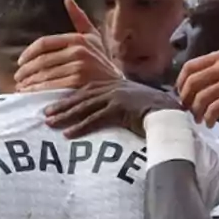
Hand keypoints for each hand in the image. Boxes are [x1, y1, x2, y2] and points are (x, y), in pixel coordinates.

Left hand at [15, 0, 122, 91]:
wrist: (116, 86)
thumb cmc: (101, 61)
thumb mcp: (93, 37)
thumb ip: (79, 18)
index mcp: (78, 39)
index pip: (44, 43)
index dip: (29, 53)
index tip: (20, 62)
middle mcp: (78, 51)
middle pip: (42, 60)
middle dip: (26, 70)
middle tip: (18, 77)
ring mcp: (79, 68)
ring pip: (45, 74)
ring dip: (30, 82)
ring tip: (21, 87)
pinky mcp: (78, 84)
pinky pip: (52, 86)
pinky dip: (38, 91)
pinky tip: (31, 94)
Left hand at [45, 80, 182, 138]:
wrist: (173, 113)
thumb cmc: (156, 111)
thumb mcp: (134, 103)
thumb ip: (120, 104)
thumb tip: (108, 113)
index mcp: (116, 84)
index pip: (87, 89)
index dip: (69, 97)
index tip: (54, 104)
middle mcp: (115, 87)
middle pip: (81, 96)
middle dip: (62, 105)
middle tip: (45, 113)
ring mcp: (117, 96)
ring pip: (85, 106)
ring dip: (66, 115)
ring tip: (50, 123)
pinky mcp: (121, 108)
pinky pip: (96, 118)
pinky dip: (80, 127)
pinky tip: (68, 134)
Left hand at [177, 50, 218, 125]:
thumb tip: (197, 82)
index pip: (190, 67)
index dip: (181, 82)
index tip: (181, 94)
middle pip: (192, 82)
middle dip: (186, 99)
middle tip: (187, 109)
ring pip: (202, 97)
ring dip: (196, 111)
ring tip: (198, 119)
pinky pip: (215, 109)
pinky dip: (208, 118)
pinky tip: (210, 123)